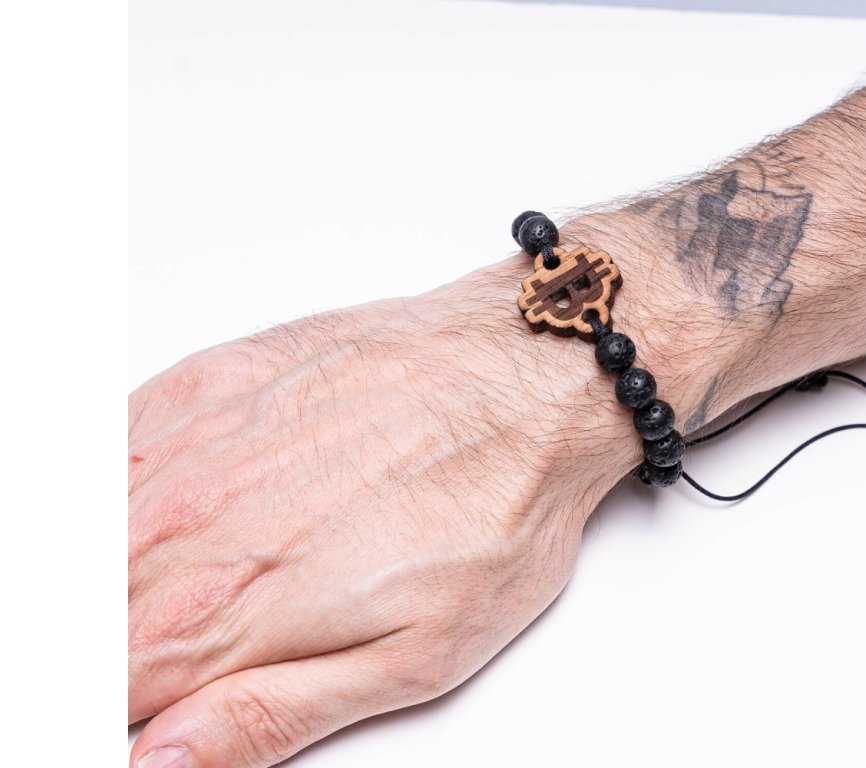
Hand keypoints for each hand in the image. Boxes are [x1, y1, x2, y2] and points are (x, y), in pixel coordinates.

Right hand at [128, 254, 719, 767]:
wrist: (525, 382)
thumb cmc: (490, 511)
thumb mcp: (411, 657)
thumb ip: (270, 713)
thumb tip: (163, 760)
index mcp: (231, 609)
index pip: (106, 685)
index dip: (104, 708)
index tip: (131, 706)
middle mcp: (190, 524)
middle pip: (89, 614)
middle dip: (100, 649)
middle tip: (151, 651)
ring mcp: (194, 445)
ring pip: (86, 530)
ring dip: (93, 571)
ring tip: (140, 594)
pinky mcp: (212, 382)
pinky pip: (107, 440)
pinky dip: (95, 487)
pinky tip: (122, 507)